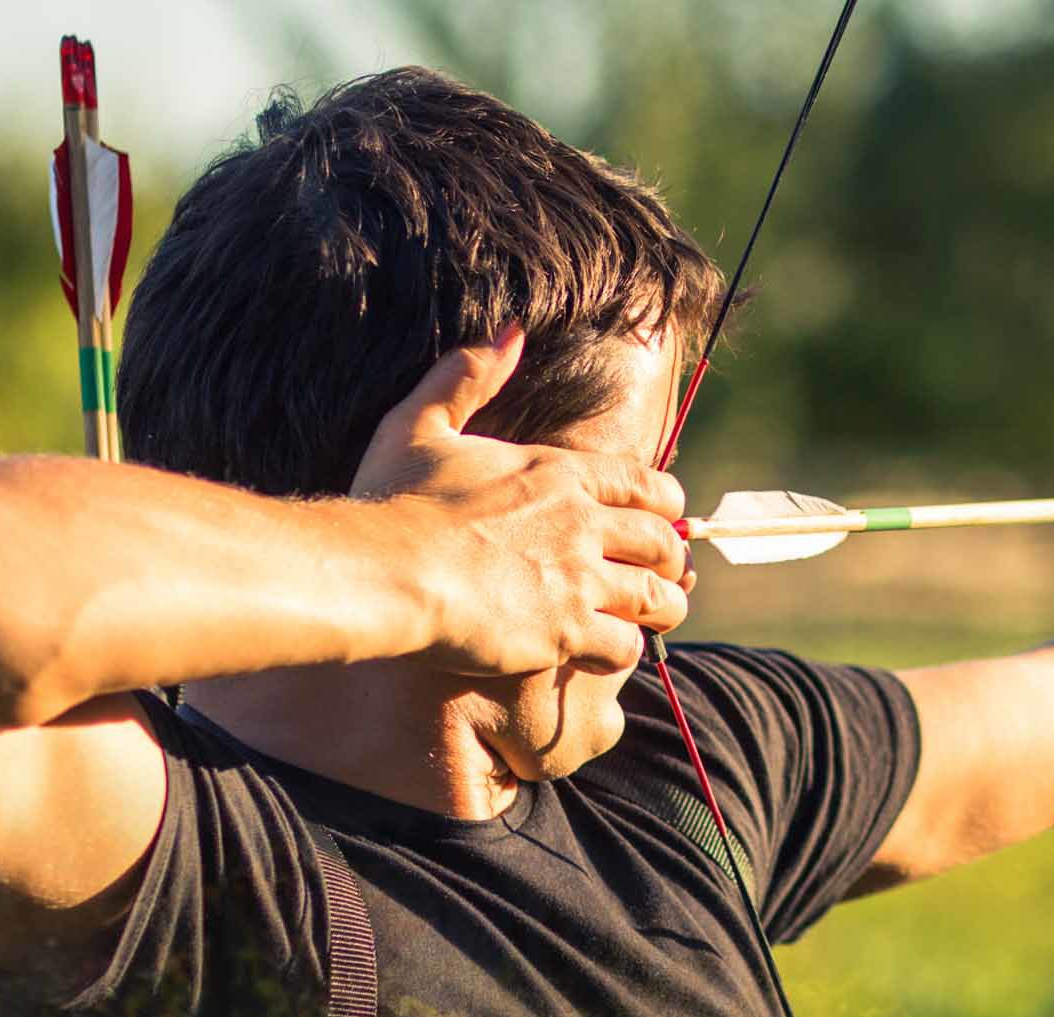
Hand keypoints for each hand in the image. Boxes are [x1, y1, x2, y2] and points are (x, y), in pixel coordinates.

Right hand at [351, 333, 691, 682]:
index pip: (645, 484)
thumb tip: (511, 329)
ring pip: (658, 597)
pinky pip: (625, 645)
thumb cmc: (393, 500)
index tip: (660, 518)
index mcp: (557, 472)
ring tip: (652, 619)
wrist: (385, 571)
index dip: (662, 504)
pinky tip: (606, 650)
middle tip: (661, 574)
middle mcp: (581, 523)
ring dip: (662, 608)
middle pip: (662, 542)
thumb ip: (468, 374)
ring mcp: (579, 579)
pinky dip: (624, 649)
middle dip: (668, 559)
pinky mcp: (567, 631)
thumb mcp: (420, 422)